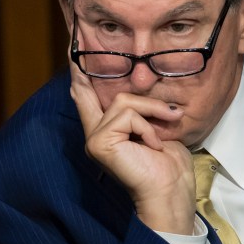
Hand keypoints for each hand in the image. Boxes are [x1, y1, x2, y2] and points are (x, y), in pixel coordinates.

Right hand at [69, 61, 196, 234]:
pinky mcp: (100, 143)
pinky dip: (148, 127)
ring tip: (165, 132)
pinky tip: (154, 146)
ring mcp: (95, 139)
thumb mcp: (156, 128)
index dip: (78, 74)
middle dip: (148, 103)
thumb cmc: (168, 166)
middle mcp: (95, 135)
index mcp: (106, 132)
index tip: (72, 51)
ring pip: (125, 102)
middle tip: (171, 115)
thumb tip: (142, 85)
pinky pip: (128, 115)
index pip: (85, 97)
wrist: (170, 192)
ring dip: (153, 113)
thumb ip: (141, 110)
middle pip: (116, 96)